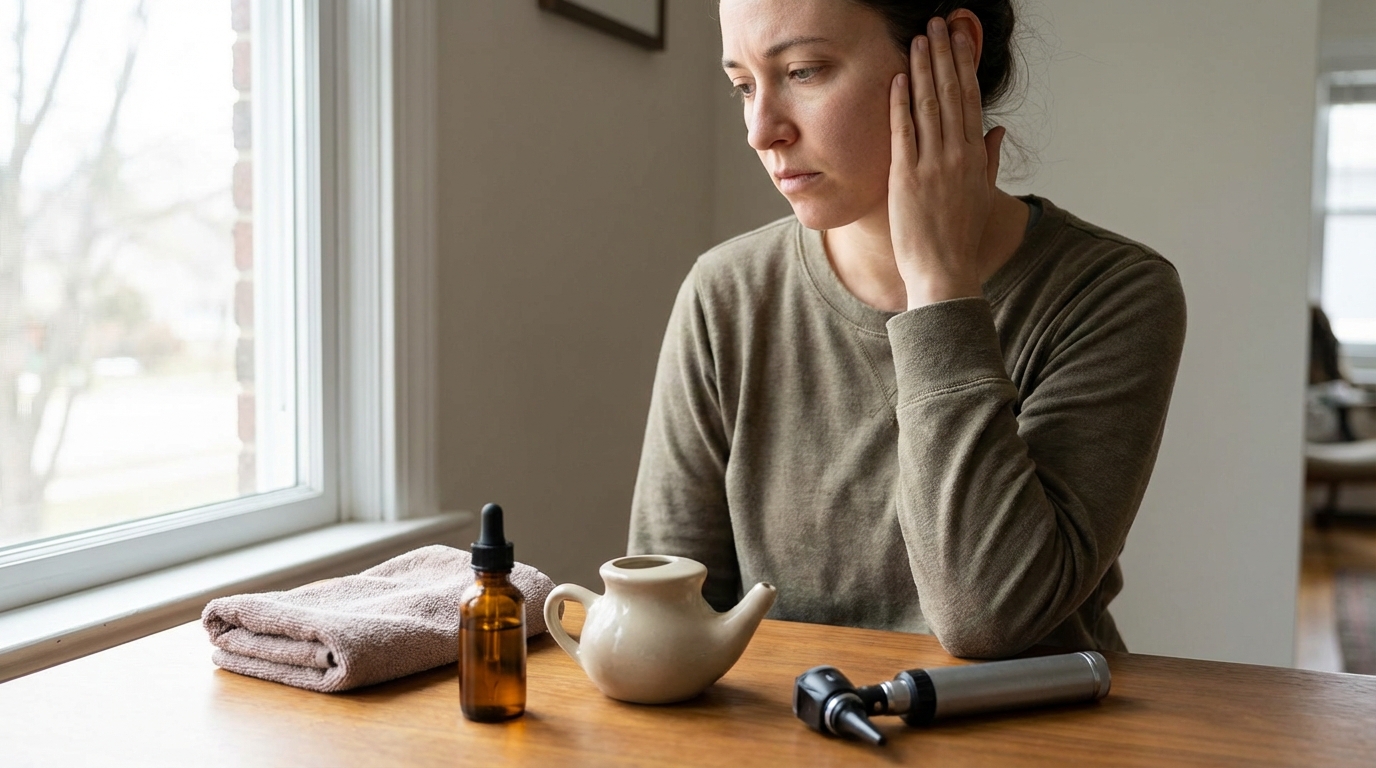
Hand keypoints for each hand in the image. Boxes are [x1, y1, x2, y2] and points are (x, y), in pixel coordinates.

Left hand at [889, 17, 1005, 308]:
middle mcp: (957, 157)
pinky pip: (904, 134)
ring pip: (928, 107)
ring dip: (922, 71)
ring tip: (918, 40)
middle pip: (951, 95)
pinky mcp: (906, 180)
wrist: (945, 273)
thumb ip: (989, 160)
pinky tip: (897, 79)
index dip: (963, 66)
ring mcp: (932, 166)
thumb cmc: (959, 238)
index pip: (970, 100)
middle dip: (944, 56)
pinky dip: (900, 105)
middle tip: (939, 24)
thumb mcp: (981, 195)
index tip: (959, 39)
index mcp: (974, 157)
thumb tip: (999, 130)